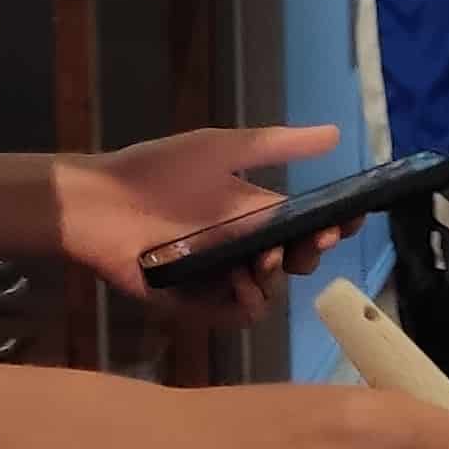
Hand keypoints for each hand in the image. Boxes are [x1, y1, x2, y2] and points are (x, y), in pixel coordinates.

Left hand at [55, 122, 340, 324]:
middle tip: (310, 242)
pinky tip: (238, 281)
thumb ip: (276, 144)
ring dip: (275, 278)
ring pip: (269, 291)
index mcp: (253, 212)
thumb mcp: (221, 148)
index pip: (304, 226)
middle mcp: (242, 247)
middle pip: (294, 262)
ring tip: (262, 260)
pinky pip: (235, 315)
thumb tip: (335, 133)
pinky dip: (244, 303)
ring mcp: (220, 278)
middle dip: (311, 253)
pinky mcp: (196, 303)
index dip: (332, 225)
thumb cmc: (158, 170)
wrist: (100, 202)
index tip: (348, 219)